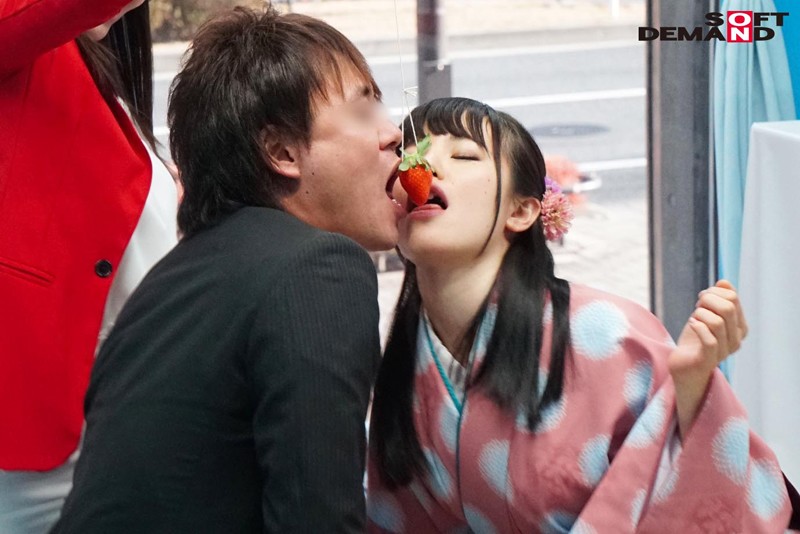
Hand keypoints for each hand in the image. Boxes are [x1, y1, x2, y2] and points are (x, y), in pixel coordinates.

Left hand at [669, 280, 747, 438]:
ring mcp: (724, 351)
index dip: (715, 291)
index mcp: (739, 326)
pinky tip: (691, 325)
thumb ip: (717, 299)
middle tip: (697, 305)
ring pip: (718, 322)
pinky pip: (709, 340)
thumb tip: (724, 281)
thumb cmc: (695, 339)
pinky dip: (697, 327)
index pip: (733, 298)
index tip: (703, 298)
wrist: (684, 365)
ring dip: (700, 314)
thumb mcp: (706, 315)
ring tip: (694, 317)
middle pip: (727, 308)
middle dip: (707, 300)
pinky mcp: (709, 360)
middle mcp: (736, 339)